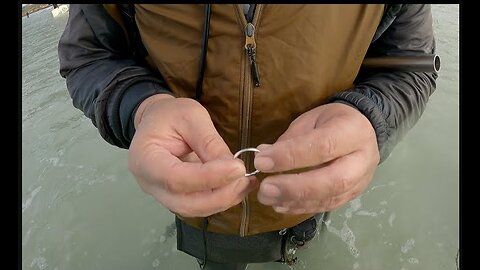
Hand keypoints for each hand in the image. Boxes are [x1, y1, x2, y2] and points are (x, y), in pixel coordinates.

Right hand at [129, 94, 255, 216]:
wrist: (157, 122)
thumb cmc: (170, 115)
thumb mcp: (192, 118)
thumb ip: (210, 143)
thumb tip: (234, 168)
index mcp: (145, 159)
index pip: (176, 178)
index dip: (209, 178)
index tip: (238, 168)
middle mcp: (150, 184)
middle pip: (185, 203)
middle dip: (219, 196)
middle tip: (245, 180)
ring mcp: (162, 194)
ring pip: (193, 209)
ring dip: (223, 200)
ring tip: (246, 183)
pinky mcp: (176, 197)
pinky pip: (198, 205)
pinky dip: (220, 199)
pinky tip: (238, 186)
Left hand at [254, 103, 379, 213]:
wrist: (363, 132)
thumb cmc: (331, 122)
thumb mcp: (311, 119)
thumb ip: (291, 138)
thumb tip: (264, 154)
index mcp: (352, 131)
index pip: (322, 146)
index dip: (290, 156)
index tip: (262, 162)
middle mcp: (361, 159)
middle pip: (332, 180)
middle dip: (295, 187)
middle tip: (265, 188)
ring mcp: (360, 182)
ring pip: (329, 197)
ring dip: (294, 201)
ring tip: (267, 198)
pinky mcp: (352, 196)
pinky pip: (326, 206)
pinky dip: (301, 208)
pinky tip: (280, 204)